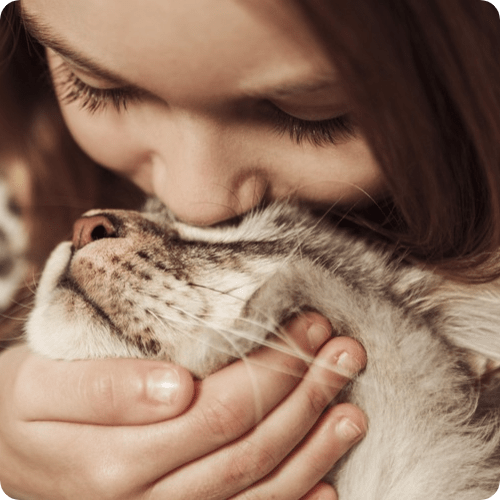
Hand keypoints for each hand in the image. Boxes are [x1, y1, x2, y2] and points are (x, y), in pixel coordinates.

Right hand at [0, 313, 365, 499]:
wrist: (3, 456)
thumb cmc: (23, 409)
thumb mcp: (38, 385)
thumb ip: (103, 389)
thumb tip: (177, 387)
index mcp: (116, 462)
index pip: (221, 409)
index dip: (274, 369)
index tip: (309, 328)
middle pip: (249, 446)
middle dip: (306, 395)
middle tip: (344, 351)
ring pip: (258, 491)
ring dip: (314, 448)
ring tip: (353, 409)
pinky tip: (328, 484)